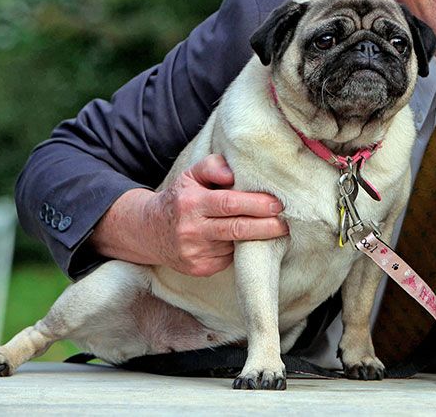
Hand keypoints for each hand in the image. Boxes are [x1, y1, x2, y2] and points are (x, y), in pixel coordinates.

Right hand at [91, 154, 288, 276]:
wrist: (149, 232)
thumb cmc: (180, 198)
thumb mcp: (191, 175)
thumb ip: (213, 166)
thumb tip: (233, 174)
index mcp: (190, 203)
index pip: (229, 204)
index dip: (256, 204)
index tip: (277, 204)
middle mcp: (191, 230)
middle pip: (237, 229)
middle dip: (266, 227)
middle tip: (286, 222)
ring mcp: (195, 253)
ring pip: (235, 245)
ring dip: (256, 238)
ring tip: (273, 228)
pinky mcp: (199, 268)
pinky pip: (229, 258)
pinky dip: (239, 249)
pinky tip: (244, 241)